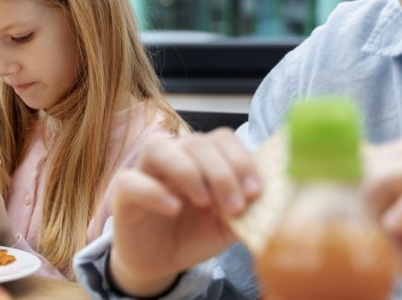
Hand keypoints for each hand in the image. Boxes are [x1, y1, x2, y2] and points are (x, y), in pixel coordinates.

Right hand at [109, 128, 260, 295]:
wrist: (160, 262)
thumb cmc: (193, 235)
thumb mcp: (229, 225)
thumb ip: (249, 209)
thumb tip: (277, 196)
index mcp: (201, 160)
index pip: (221, 139)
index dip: (241, 159)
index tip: (255, 192)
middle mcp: (173, 158)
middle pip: (196, 142)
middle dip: (222, 173)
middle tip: (234, 207)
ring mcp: (145, 171)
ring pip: (160, 148)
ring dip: (189, 172)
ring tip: (204, 203)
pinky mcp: (124, 193)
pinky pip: (133, 181)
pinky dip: (156, 192)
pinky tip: (174, 208)